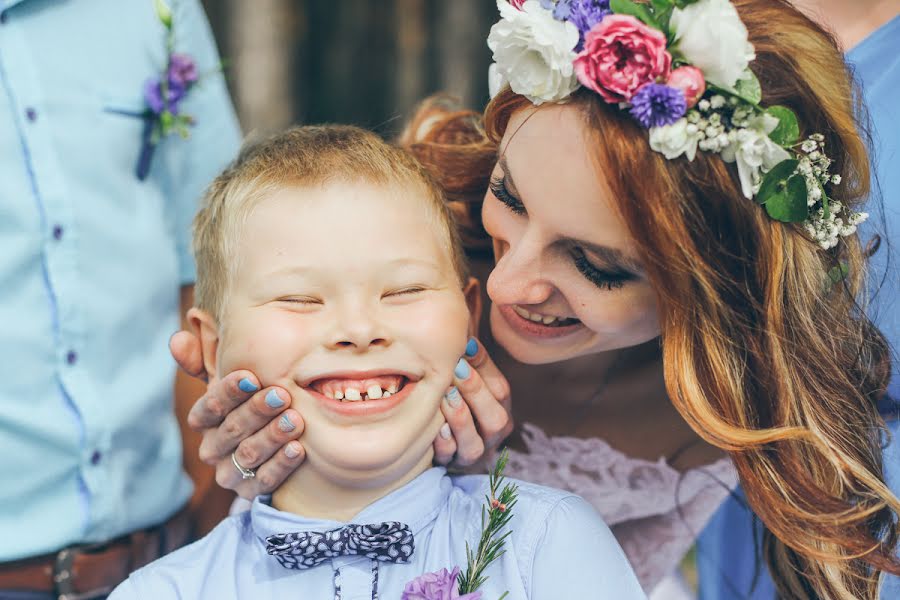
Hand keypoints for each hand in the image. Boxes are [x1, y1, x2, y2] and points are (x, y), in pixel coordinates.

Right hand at [170, 331, 305, 497]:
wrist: (273, 447)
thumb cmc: (249, 402)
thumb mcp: (229, 380)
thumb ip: (204, 358)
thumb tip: (177, 337)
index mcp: (204, 420)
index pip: (209, 407)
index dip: (227, 392)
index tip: (250, 376)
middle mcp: (213, 447)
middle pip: (232, 429)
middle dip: (257, 410)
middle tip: (282, 394)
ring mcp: (231, 472)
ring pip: (249, 454)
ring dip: (272, 436)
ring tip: (295, 420)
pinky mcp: (250, 491)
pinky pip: (264, 481)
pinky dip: (281, 465)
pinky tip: (298, 450)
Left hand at [433, 337, 513, 467]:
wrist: (438, 443)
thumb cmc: (455, 400)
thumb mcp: (467, 382)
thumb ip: (471, 363)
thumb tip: (466, 340)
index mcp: (499, 409)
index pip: (500, 391)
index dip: (483, 370)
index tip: (465, 349)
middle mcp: (491, 436)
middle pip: (495, 419)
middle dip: (475, 392)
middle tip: (456, 370)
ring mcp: (472, 454)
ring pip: (474, 444)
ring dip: (460, 418)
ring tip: (446, 396)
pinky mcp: (451, 466)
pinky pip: (449, 459)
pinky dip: (443, 444)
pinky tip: (435, 428)